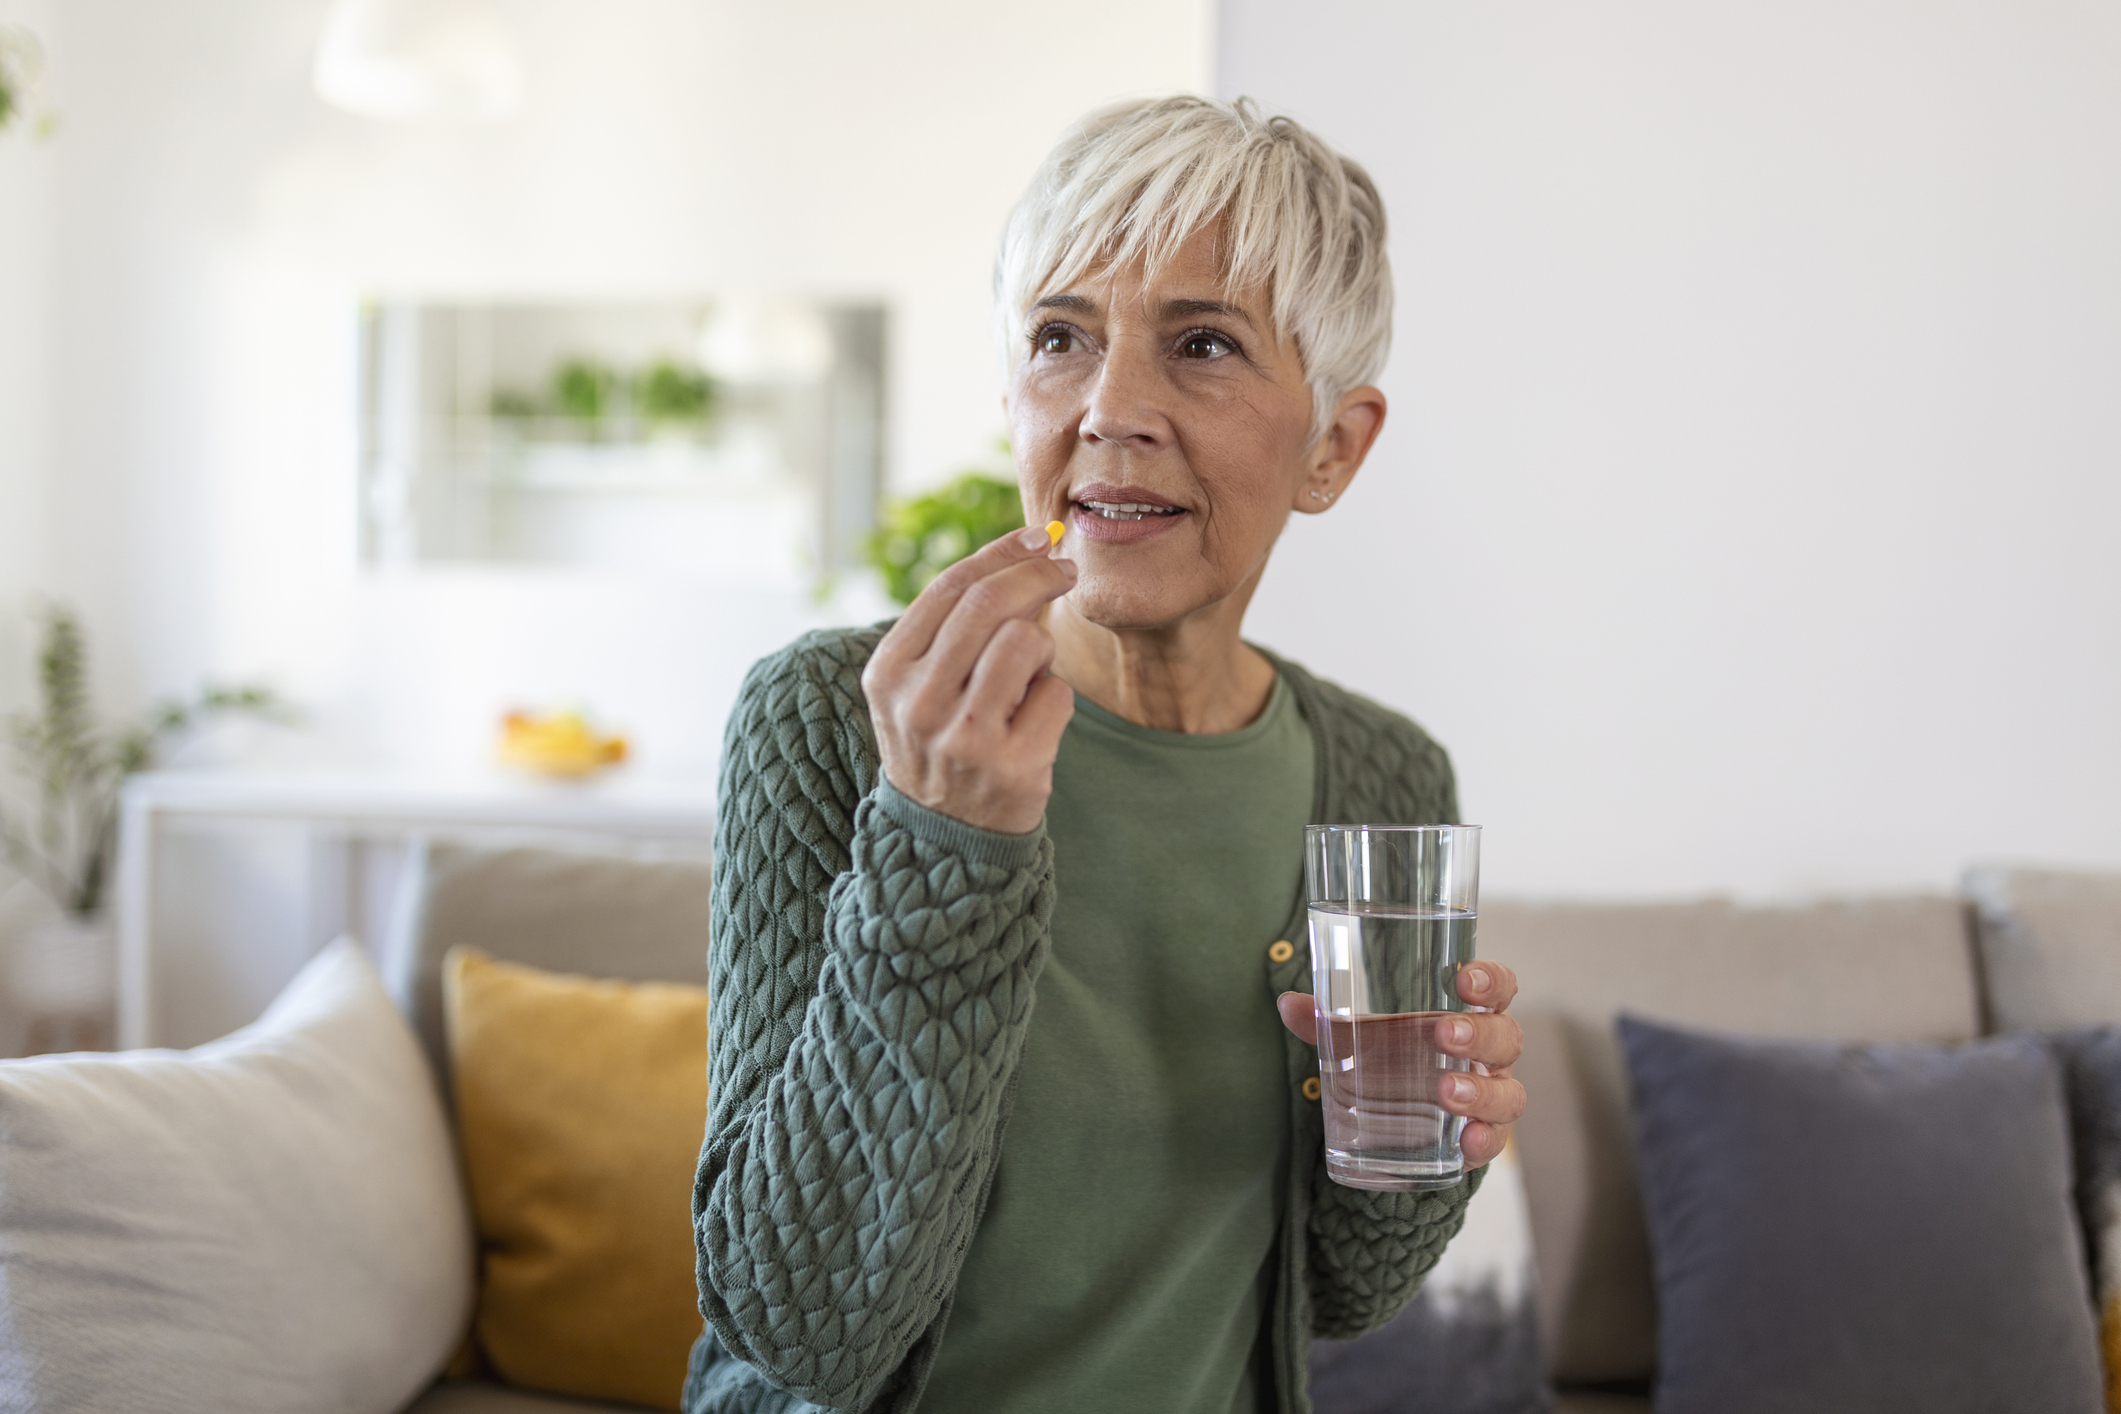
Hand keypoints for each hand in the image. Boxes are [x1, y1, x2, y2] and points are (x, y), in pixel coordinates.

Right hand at [861, 525, 1077, 833]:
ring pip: (1027, 642)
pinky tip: (1031, 725)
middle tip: (1066, 570)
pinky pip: (1056, 694)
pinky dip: (1054, 700)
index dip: (999, 553)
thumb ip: (955, 626)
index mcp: (889, 673)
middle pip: (990, 604)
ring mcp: (965, 738)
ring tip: (1027, 680)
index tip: (1036, 538)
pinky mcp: (1012, 766)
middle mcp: (919, 703)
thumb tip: (1026, 550)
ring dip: (1042, 650)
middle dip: (1038, 575)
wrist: (942, 839)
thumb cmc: (940, 742)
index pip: (949, 588)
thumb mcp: (920, 685)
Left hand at [1277, 960, 1526, 1169]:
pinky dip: (1484, 1141)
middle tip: (1443, 1033)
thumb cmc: (1393, 1059)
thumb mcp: (1363, 1037)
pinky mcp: (1481, 1140)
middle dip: (1479, 1034)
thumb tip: (1288, 1004)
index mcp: (1468, 1016)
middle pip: (1505, 1038)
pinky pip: (1494, 1142)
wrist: (1403, 1121)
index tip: (1464, 980)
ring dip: (1480, 1092)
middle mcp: (1489, 1056)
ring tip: (1446, 1094)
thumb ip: (1328, 1020)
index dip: (1490, 980)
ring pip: (1507, 1093)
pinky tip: (1468, 1142)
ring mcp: (1491, 1098)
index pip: (1498, 988)